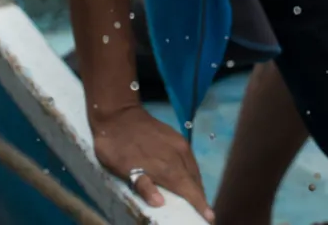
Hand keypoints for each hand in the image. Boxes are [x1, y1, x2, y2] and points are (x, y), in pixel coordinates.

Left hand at [91, 103, 208, 213]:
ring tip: (197, 199)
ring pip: (194, 170)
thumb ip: (142, 185)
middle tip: (203, 212)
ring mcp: (179, 145)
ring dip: (197, 186)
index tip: (210, 217)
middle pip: (195, 182)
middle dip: (200, 198)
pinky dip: (191, 173)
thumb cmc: (117, 145)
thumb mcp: (122, 168)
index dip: (201, 204)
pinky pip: (190, 159)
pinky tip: (186, 177)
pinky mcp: (177, 137)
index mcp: (167, 167)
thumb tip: (160, 203)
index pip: (190, 190)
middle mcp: (179, 156)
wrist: (118, 113)